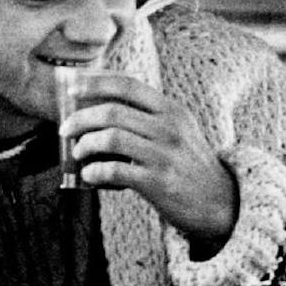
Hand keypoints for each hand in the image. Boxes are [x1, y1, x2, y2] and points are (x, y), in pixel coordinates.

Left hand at [63, 72, 238, 243]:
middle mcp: (169, 128)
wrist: (220, 202)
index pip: (127, 85)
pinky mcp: (158, 182)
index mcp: (172, 110)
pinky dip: (95, 172)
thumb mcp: (178, 131)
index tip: (70, 89)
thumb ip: (148, 117)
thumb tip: (97, 111)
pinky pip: (115, 171)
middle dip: (80, 118)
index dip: (94, 83)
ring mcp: (164, 154)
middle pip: (112, 111)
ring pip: (111, 138)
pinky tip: (90, 176)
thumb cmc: (189, 166)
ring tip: (78, 154)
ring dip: (85, 145)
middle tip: (64, 129)